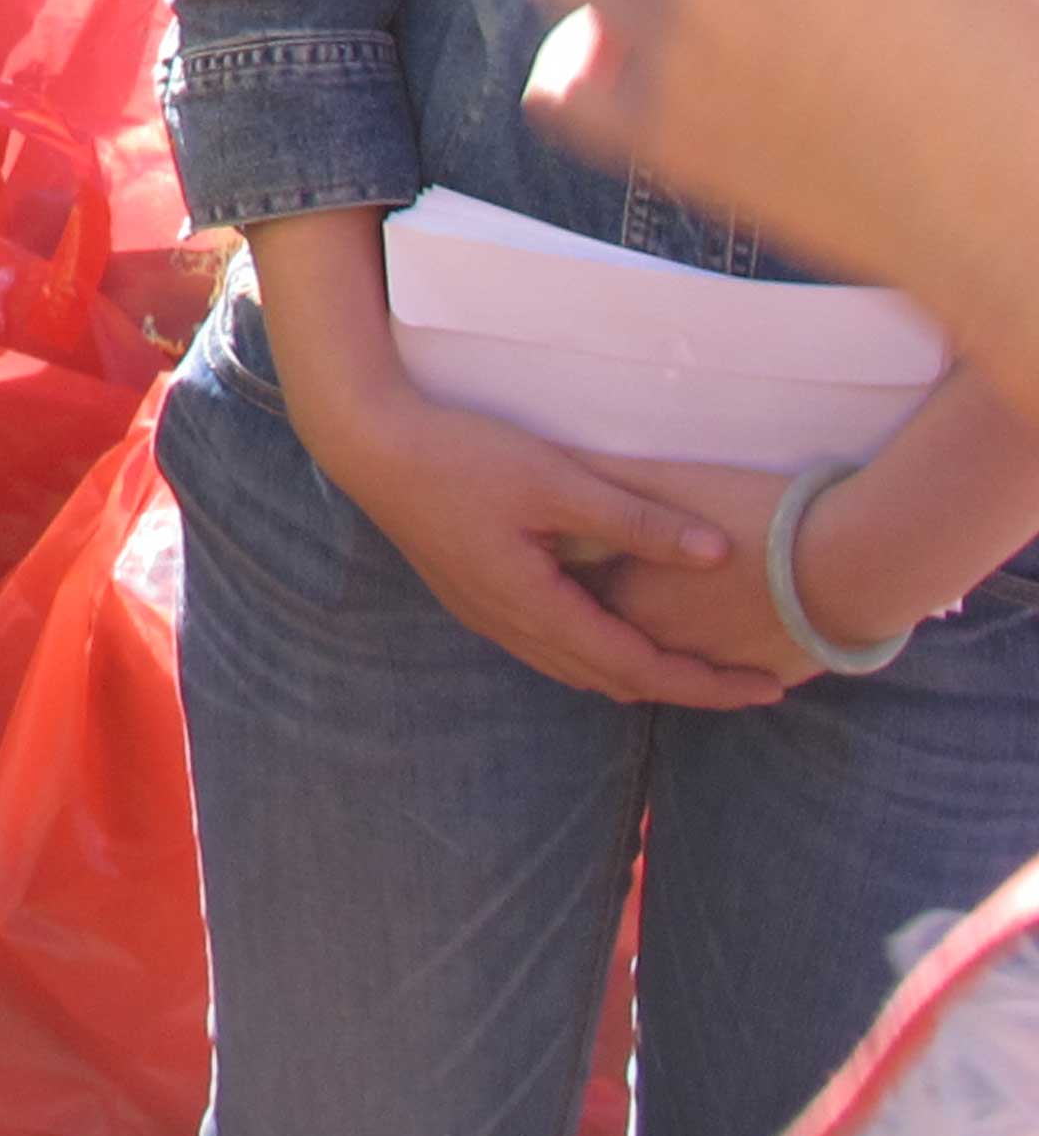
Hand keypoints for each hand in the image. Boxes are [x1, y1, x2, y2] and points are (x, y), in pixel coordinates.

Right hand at [283, 374, 784, 707]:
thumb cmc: (460, 455)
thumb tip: (720, 554)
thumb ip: (638, 521)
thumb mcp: (557, 479)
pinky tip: (617, 624)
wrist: (368, 445)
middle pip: (612, 681)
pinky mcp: (475, 596)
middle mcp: (512, 626)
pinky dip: (599, 651)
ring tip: (694, 661)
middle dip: (683, 687)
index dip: (707, 685)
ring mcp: (488, 615)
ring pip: (578, 669)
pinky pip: (552, 647)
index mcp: (536, 605)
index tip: (767, 690)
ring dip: (638, 671)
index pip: (639, 668)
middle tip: (746, 682)